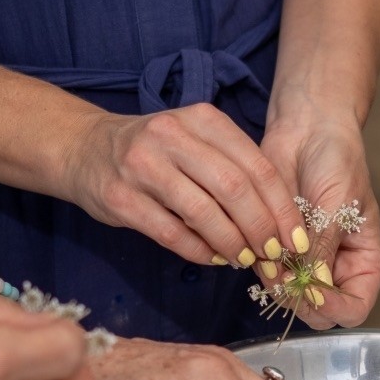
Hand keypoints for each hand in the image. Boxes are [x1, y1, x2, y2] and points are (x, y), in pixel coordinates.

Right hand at [64, 103, 305, 268]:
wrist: (85, 148)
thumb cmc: (154, 150)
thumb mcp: (195, 140)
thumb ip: (233, 167)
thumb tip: (277, 221)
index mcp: (201, 119)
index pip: (256, 165)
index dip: (281, 207)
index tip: (295, 238)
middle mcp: (172, 135)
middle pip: (234, 187)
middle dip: (261, 228)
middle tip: (274, 255)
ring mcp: (143, 166)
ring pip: (203, 212)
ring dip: (231, 243)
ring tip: (244, 260)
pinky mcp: (120, 198)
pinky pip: (170, 233)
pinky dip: (198, 251)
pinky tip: (213, 259)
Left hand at [260, 119, 379, 327]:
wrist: (307, 128)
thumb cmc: (336, 160)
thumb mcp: (336, 204)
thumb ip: (324, 247)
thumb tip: (313, 288)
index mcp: (364, 262)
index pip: (354, 309)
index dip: (334, 309)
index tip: (313, 291)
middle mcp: (335, 268)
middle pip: (318, 311)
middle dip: (299, 300)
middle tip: (283, 276)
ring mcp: (304, 261)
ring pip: (288, 297)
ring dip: (275, 284)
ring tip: (269, 253)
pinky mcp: (275, 247)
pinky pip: (265, 274)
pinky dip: (259, 267)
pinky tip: (257, 243)